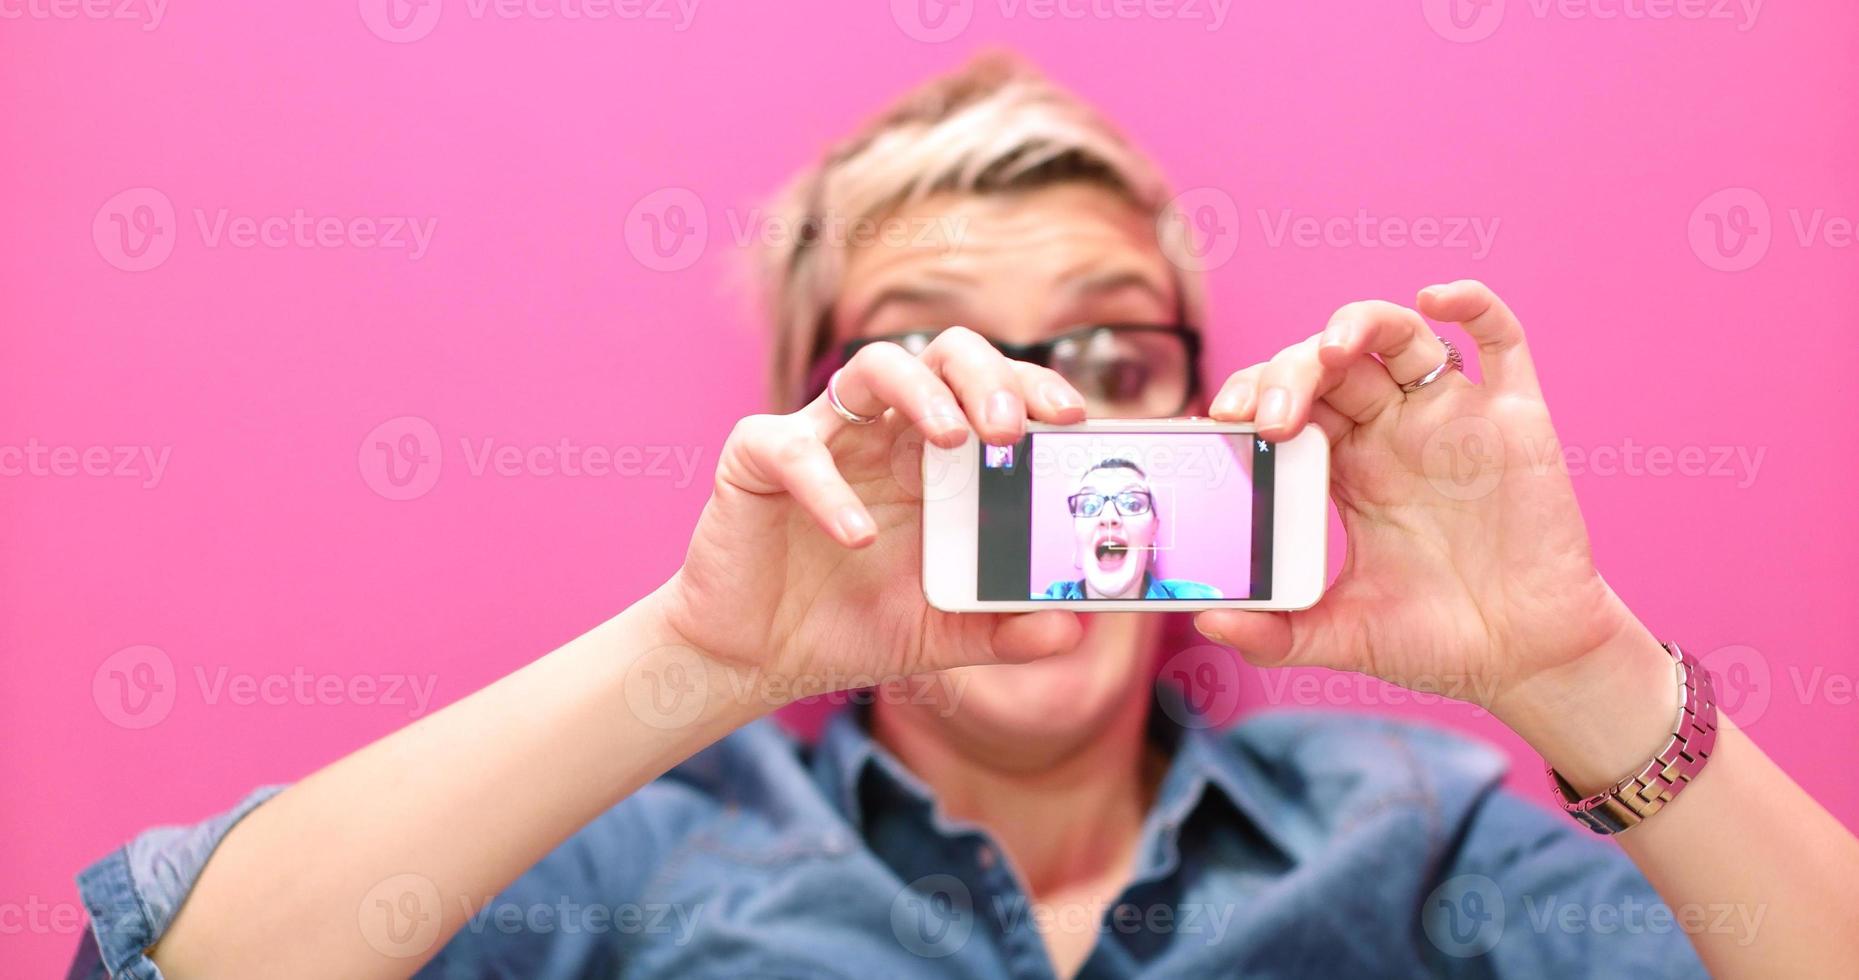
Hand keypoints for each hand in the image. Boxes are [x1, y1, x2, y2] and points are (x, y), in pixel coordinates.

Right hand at [660, 328, 1085, 701]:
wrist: (754, 659)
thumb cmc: (849, 628)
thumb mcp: (942, 636)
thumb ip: (1005, 629)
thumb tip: (1072, 628)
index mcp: (935, 458)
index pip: (993, 391)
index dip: (1033, 386)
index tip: (1073, 417)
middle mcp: (884, 433)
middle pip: (943, 355)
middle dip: (986, 377)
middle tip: (1010, 430)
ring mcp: (823, 437)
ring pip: (874, 365)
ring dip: (922, 391)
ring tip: (955, 439)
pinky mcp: (758, 457)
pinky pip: (795, 450)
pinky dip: (828, 487)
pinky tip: (857, 535)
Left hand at [1193, 280, 1663, 729]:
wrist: (1528, 659)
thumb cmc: (1437, 640)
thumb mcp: (1343, 636)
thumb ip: (1276, 632)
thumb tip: (1206, 618)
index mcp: (1344, 467)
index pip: (1285, 403)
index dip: (1252, 397)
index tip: (1223, 422)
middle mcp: (1392, 430)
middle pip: (1330, 366)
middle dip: (1289, 375)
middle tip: (1268, 417)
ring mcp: (1452, 417)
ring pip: (1398, 336)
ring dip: (1358, 326)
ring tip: (1328, 352)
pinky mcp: (1515, 419)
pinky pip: (1499, 339)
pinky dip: (1472, 304)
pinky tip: (1436, 298)